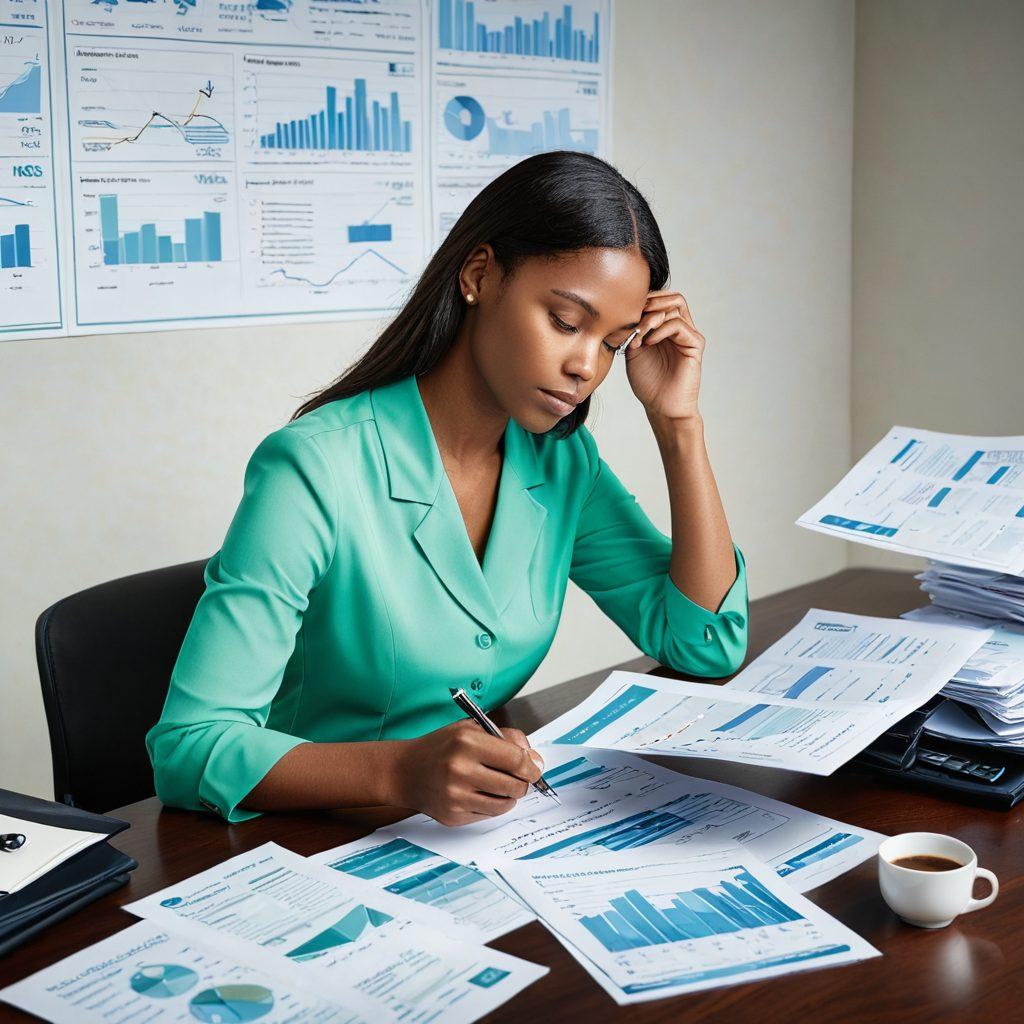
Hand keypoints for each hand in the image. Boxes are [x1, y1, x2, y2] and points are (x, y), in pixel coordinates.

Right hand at [393, 720, 543, 826]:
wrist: (404, 771)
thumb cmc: (441, 747)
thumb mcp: (470, 728)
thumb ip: (506, 737)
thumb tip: (534, 759)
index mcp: (467, 742)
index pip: (515, 759)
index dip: (531, 766)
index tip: (534, 768)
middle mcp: (460, 770)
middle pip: (514, 785)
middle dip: (522, 782)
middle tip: (518, 776)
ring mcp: (456, 796)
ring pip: (505, 803)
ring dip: (509, 795)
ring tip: (498, 784)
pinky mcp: (453, 816)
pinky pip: (489, 814)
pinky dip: (492, 805)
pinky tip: (480, 793)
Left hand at [622, 289, 706, 420]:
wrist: (661, 406)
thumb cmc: (648, 382)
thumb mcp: (634, 350)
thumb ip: (634, 330)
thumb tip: (626, 311)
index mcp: (666, 328)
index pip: (660, 300)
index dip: (643, 301)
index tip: (624, 314)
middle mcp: (680, 328)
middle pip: (671, 297)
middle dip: (649, 304)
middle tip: (632, 320)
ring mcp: (689, 335)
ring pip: (675, 307)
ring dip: (651, 318)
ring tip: (638, 336)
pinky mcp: (695, 344)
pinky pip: (678, 325)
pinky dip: (660, 330)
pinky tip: (648, 343)